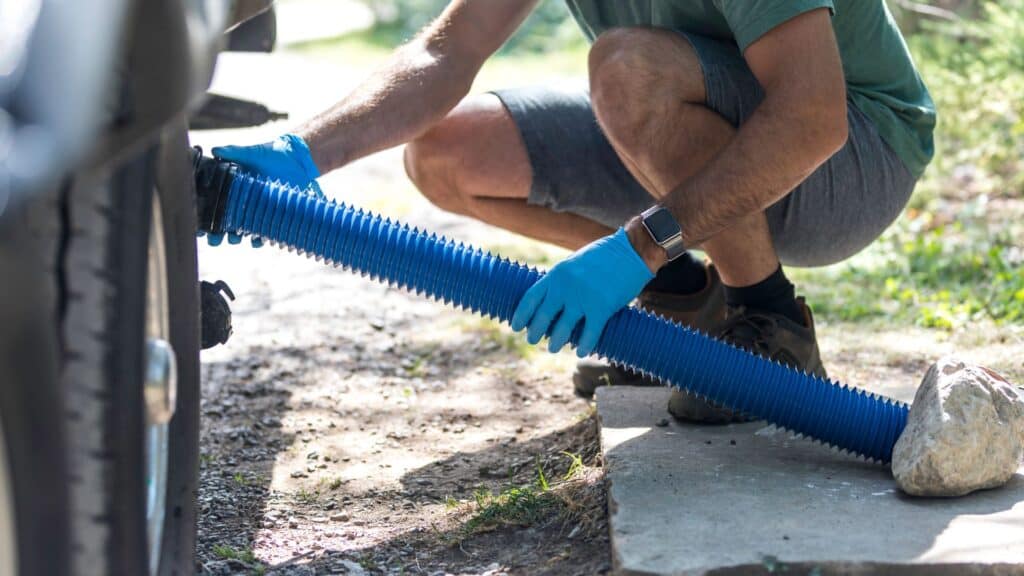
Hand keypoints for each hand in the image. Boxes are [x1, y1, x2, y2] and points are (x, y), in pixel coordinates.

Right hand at [202, 134, 322, 246]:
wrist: (298, 160)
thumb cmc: (272, 154)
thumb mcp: (252, 153)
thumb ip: (234, 152)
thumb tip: (215, 150)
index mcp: (232, 186)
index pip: (214, 203)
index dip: (205, 216)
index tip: (200, 227)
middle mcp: (241, 200)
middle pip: (224, 221)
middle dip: (217, 234)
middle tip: (214, 239)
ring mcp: (255, 208)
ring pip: (241, 229)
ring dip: (236, 238)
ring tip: (234, 239)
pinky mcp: (270, 214)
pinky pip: (263, 232)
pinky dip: (259, 238)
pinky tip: (257, 239)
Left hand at [511, 228, 653, 356]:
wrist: (631, 251)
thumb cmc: (604, 256)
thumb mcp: (574, 263)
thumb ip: (562, 280)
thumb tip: (551, 298)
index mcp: (556, 274)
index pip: (530, 298)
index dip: (521, 315)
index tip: (515, 326)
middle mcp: (565, 288)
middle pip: (543, 316)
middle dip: (535, 331)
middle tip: (532, 340)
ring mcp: (583, 298)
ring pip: (563, 328)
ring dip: (556, 341)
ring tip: (553, 347)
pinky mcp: (602, 308)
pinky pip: (589, 333)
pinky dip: (584, 345)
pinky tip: (580, 351)